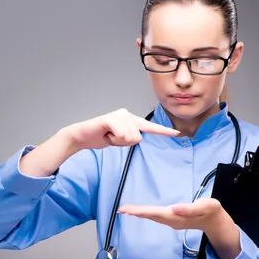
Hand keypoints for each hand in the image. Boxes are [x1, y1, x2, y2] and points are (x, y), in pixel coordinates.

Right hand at [63, 108, 179, 150]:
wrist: (81, 136)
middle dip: (123, 143)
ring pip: (130, 138)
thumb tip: (138, 137)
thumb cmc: (100, 137)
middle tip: (111, 138)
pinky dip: (113, 139)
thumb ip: (130, 137)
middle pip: (138, 138)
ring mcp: (120, 115)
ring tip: (107, 135)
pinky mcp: (112, 118)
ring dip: (117, 141)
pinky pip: (122, 135)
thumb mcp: (119, 139)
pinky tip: (105, 133)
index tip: (177, 133)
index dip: (163, 131)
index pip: (150, 127)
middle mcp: (127, 114)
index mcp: (131, 119)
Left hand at [117, 198, 232, 234]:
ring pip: (152, 217)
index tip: (128, 211)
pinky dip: (146, 213)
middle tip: (121, 210)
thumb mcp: (205, 206)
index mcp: (177, 216)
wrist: (215, 221)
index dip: (142, 212)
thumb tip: (175, 208)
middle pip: (151, 216)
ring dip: (139, 213)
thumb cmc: (211, 210)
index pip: (156, 213)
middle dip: (136, 213)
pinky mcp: (172, 219)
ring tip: (126, 210)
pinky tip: (139, 212)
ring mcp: (172, 221)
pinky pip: (156, 216)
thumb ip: (191, 208)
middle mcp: (172, 220)